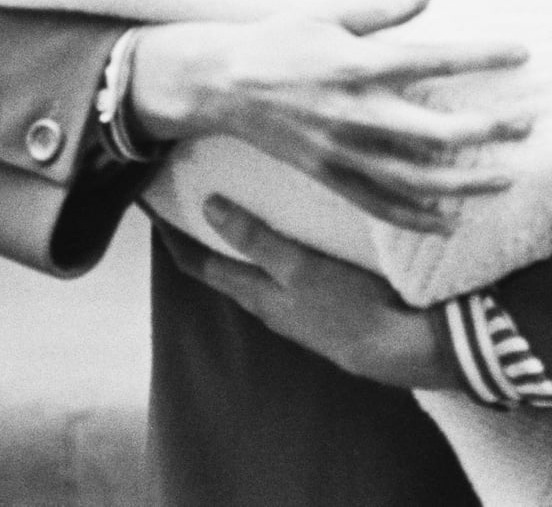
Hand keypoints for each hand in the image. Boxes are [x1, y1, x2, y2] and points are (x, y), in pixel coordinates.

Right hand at [129, 0, 529, 234]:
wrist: (221, 84)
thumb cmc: (277, 40)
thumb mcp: (326, 11)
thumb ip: (380, 8)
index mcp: (359, 64)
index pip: (436, 60)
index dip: (483, 57)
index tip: (522, 54)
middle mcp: (357, 113)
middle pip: (439, 131)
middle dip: (489, 131)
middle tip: (526, 125)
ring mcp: (344, 151)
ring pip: (417, 179)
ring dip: (466, 182)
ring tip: (505, 178)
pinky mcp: (330, 175)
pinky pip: (380, 205)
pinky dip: (417, 218)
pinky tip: (450, 221)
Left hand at [162, 196, 463, 390]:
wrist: (400, 348)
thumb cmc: (349, 306)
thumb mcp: (300, 267)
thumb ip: (256, 239)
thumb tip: (209, 206)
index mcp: (256, 294)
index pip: (199, 265)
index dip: (173, 239)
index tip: (151, 210)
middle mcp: (268, 306)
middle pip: (221, 270)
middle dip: (200, 239)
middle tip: (185, 201)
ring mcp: (294, 311)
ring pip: (252, 275)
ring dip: (234, 247)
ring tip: (230, 212)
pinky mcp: (320, 310)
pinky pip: (281, 278)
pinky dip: (268, 254)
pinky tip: (285, 240)